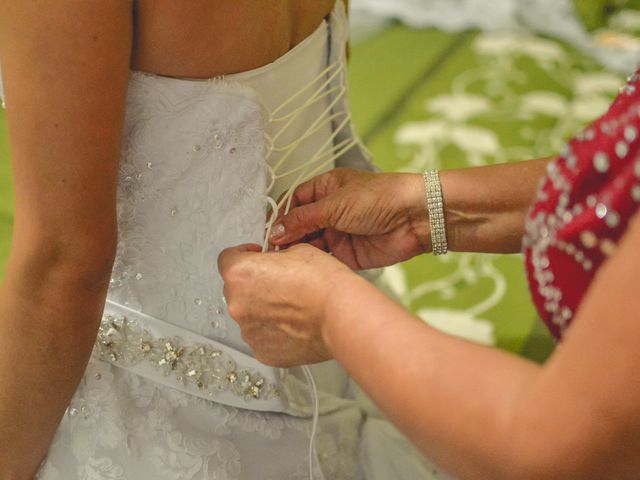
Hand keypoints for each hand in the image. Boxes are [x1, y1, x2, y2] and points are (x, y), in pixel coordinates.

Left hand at [217, 243, 354, 366]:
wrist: (340, 315)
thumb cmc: (323, 283)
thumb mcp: (299, 251)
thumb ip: (276, 258)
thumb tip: (275, 264)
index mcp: (239, 273)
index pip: (227, 259)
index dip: (243, 255)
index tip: (255, 256)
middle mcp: (237, 304)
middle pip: (236, 290)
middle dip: (254, 285)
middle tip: (280, 283)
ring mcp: (248, 331)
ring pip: (249, 315)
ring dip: (263, 309)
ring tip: (292, 307)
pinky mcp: (262, 352)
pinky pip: (262, 336)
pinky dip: (273, 331)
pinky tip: (294, 324)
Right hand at [269, 168, 429, 269]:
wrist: (415, 217)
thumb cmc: (379, 197)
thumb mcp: (334, 204)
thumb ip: (303, 219)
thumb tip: (277, 231)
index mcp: (325, 189)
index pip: (294, 202)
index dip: (281, 216)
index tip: (269, 232)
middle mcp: (330, 211)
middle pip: (299, 226)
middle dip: (287, 237)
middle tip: (273, 251)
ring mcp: (338, 233)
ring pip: (310, 244)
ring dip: (299, 252)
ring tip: (283, 261)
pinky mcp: (347, 254)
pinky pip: (325, 260)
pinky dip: (313, 264)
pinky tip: (301, 268)